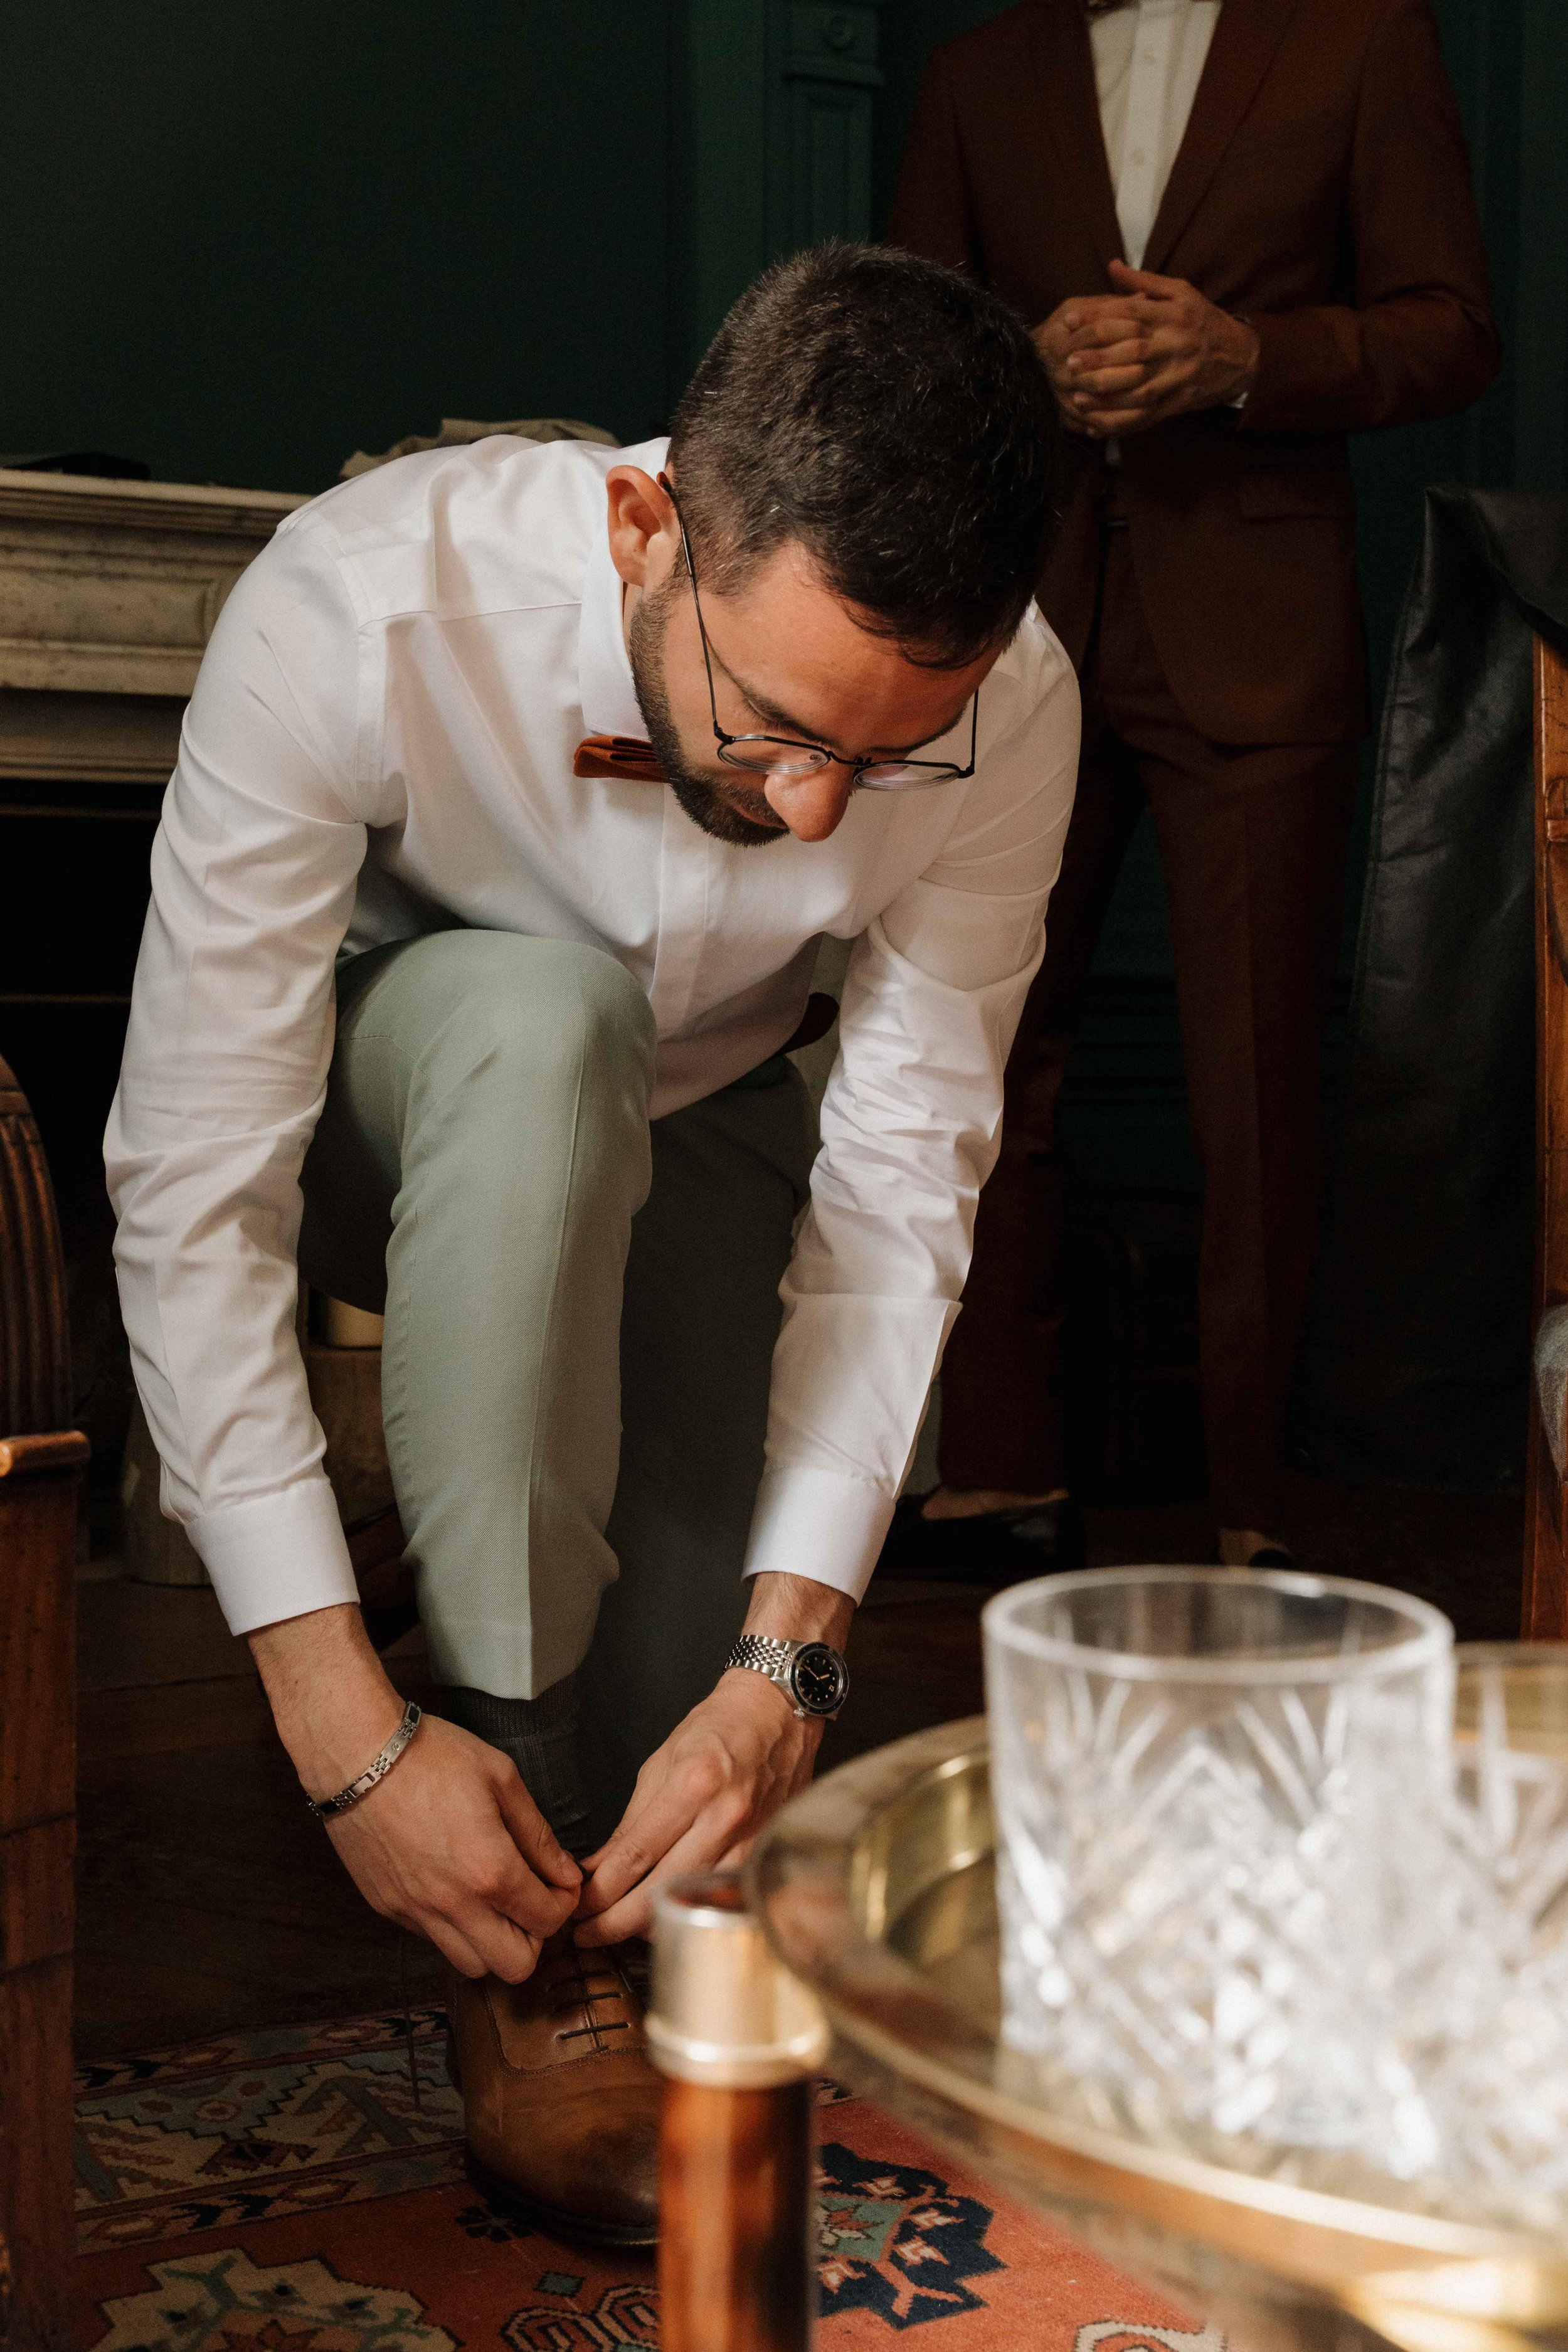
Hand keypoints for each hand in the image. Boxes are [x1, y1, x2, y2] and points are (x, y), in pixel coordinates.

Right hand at [250, 1604, 580, 1981]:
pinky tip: (456, 1888)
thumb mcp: (501, 1779)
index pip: (548, 1921)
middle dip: (534, 1937)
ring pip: (471, 1965)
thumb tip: (568, 1874)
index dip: (564, 1903)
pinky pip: (433, 1941)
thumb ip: (539, 1835)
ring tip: (494, 1901)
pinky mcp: (389, 1910)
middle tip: (531, 1899)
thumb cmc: (433, 1757)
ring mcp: (417, 1913)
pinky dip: (454, 1929)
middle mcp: (454, 1905)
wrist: (358, 1756)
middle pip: (515, 1967)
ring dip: (493, 1942)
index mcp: (491, 1870)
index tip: (561, 1883)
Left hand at [572, 1572, 853, 1947]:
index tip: (577, 1908)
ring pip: (694, 1901)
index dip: (600, 1891)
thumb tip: (598, 1867)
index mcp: (692, 1784)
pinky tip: (668, 1915)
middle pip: (662, 1890)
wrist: (777, 1712)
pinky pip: (720, 1896)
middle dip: (616, 1922)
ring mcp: (750, 1838)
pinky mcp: (764, 1851)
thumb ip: (632, 1821)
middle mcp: (724, 1815)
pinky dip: (691, 1910)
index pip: (636, 1855)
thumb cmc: (717, 1729)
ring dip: (652, 1924)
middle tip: (587, 1934)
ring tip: (620, 1929)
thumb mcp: (661, 1762)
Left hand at [1034, 261, 1258, 436]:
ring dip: (1107, 393)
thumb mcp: (1182, 293)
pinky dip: (1121, 421)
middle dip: (1098, 356)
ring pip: (1139, 387)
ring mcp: (1177, 376)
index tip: (1069, 320)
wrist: (1240, 357)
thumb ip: (1145, 283)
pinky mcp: (1178, 402)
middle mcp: (1175, 344)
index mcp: (1173, 314)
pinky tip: (1097, 423)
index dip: (1097, 316)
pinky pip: (1147, 415)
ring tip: (1077, 394)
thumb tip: (1112, 266)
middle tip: (1069, 360)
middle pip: (1133, 350)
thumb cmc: (1203, 321)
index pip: (1130, 312)